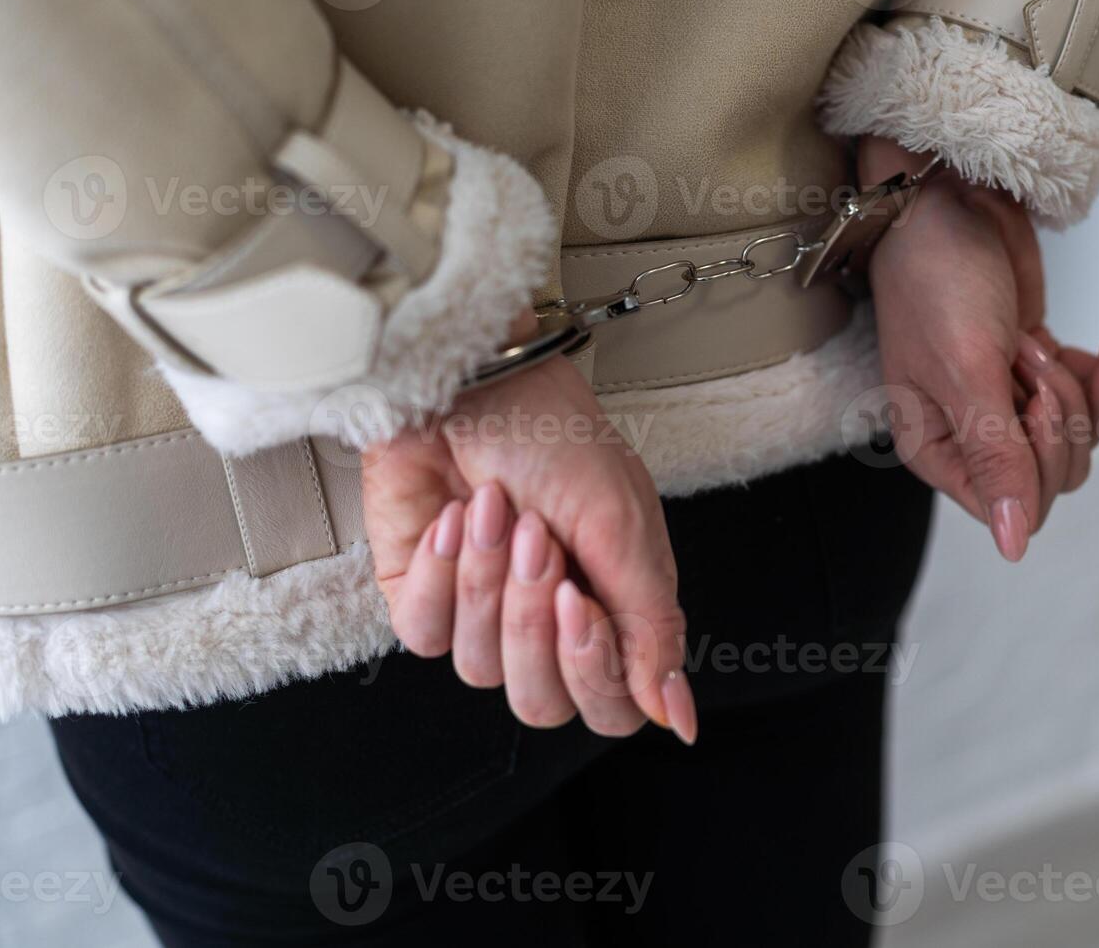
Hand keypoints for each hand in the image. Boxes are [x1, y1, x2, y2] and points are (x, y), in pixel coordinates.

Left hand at [361, 351, 696, 742]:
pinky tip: (456, 519)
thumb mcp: (622, 528)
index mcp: (610, 610)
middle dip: (533, 623)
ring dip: (488, 580)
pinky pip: (425, 636)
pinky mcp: (421, 599)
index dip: (593, 671)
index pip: (609, 705)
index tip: (583, 603)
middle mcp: (546, 623)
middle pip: (542, 703)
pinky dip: (442, 574)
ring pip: (480, 668)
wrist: (469, 382)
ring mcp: (481, 615)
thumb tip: (677, 716)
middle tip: (540, 546)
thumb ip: (652, 628)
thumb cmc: (550, 435)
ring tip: (498, 511)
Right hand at [861, 137, 1098, 559]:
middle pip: (1059, 470)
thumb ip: (997, 457)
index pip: (1015, 502)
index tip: (1028, 398)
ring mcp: (1010, 397)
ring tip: (1050, 336)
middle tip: (1029, 351)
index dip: (1039, 458)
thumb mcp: (966, 372)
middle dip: (1065, 410)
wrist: (944, 194)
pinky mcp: (1042, 362)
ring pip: (1086, 432)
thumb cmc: (933, 277)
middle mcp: (974, 433)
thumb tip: (1014, 547)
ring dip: (1092, 384)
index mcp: (938, 447)